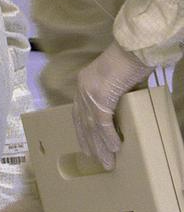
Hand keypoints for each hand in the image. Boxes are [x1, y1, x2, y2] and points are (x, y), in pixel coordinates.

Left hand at [73, 42, 152, 168]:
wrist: (133, 49)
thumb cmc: (129, 62)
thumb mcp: (115, 82)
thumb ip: (113, 96)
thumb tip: (121, 113)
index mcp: (83, 83)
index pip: (78, 113)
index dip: (82, 131)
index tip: (86, 146)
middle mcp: (82, 88)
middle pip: (82, 122)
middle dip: (89, 143)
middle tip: (96, 159)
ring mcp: (89, 92)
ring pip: (91, 126)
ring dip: (100, 146)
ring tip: (108, 162)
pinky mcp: (100, 96)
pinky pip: (102, 122)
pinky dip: (108, 137)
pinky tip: (114, 148)